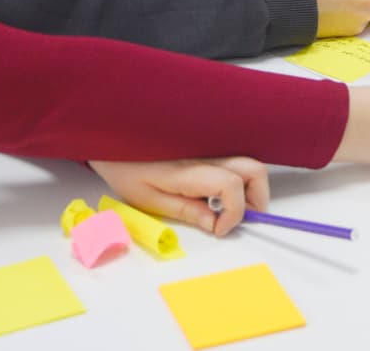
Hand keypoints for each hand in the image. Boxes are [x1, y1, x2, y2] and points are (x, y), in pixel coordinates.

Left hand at [88, 157, 269, 236]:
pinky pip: (235, 161)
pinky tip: (215, 193)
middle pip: (255, 171)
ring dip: (248, 189)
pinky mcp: (208, 148)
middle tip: (238, 219)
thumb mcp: (152, 201)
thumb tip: (216, 224)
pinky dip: (237, 180)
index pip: (232, 186)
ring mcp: (210, 148)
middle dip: (256, 199)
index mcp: (191, 170)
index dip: (235, 213)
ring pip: (249, 164)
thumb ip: (187, 212)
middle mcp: (207, 155)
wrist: (113, 139)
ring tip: (225, 208)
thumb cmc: (126, 169)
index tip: (221, 229)